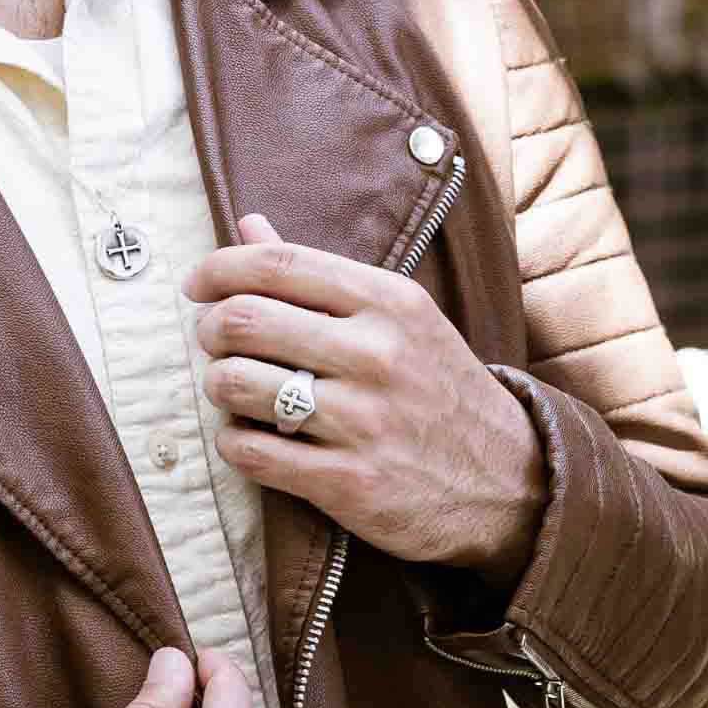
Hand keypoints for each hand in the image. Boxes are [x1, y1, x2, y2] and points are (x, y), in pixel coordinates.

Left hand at [183, 215, 545, 590]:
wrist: (511, 483)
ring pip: (236, 384)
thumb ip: (316, 273)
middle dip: (209, 329)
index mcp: (388, 301)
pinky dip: (232, 441)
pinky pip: (250, 451)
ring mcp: (364, 421)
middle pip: (244, 320)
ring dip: (216, 385)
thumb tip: (247, 224)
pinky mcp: (349, 482)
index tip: (196, 285)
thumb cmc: (436, 387)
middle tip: (213, 340)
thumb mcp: (397, 316)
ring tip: (231, 388)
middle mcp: (377, 354)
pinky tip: (249, 436)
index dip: (218, 268)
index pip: (276, 265)